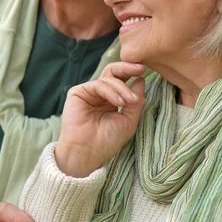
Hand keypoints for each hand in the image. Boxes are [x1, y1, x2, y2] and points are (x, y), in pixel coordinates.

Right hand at [55, 62, 145, 176]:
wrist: (88, 154)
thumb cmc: (107, 141)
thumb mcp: (129, 120)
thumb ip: (135, 100)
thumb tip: (140, 79)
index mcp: (111, 100)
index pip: (122, 80)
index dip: (132, 73)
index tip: (144, 71)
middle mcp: (100, 94)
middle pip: (113, 72)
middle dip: (127, 68)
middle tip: (140, 69)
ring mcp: (88, 93)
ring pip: (108, 78)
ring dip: (122, 88)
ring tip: (129, 101)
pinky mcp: (78, 93)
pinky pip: (98, 85)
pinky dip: (110, 91)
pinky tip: (118, 102)